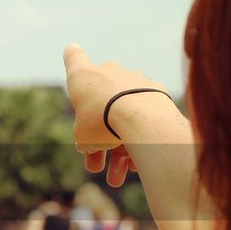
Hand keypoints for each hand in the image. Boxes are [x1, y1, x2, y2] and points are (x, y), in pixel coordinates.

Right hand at [62, 44, 171, 186]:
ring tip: (117, 180)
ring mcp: (135, 80)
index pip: (74, 59)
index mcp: (84, 76)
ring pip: (124, 116)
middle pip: (100, 103)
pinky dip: (140, 140)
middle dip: (98, 138)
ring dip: (119, 151)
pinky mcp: (158, 93)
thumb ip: (85, 137)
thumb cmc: (101, 123)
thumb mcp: (83, 136)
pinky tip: (137, 167)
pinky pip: (145, 118)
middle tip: (95, 168)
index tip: (72, 49)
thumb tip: (91, 145)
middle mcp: (110, 71)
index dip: (72, 56)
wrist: (139, 116)